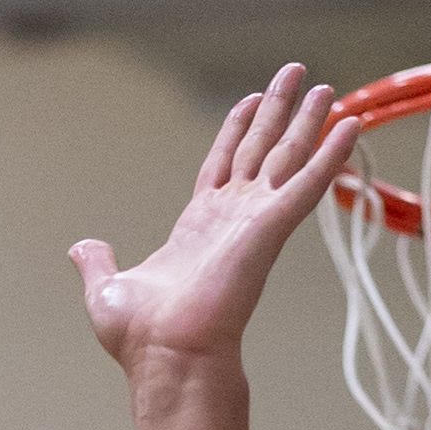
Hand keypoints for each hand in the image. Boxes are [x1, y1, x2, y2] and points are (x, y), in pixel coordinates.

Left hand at [71, 63, 360, 375]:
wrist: (167, 356)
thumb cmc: (142, 338)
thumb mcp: (108, 289)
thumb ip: (98, 262)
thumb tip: (80, 247)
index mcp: (197, 226)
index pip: (223, 163)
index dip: (237, 130)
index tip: (251, 100)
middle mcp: (231, 218)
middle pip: (260, 150)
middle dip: (277, 111)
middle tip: (295, 73)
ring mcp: (254, 220)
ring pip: (288, 158)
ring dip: (308, 123)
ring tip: (326, 88)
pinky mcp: (271, 228)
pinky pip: (308, 183)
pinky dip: (330, 156)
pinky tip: (349, 127)